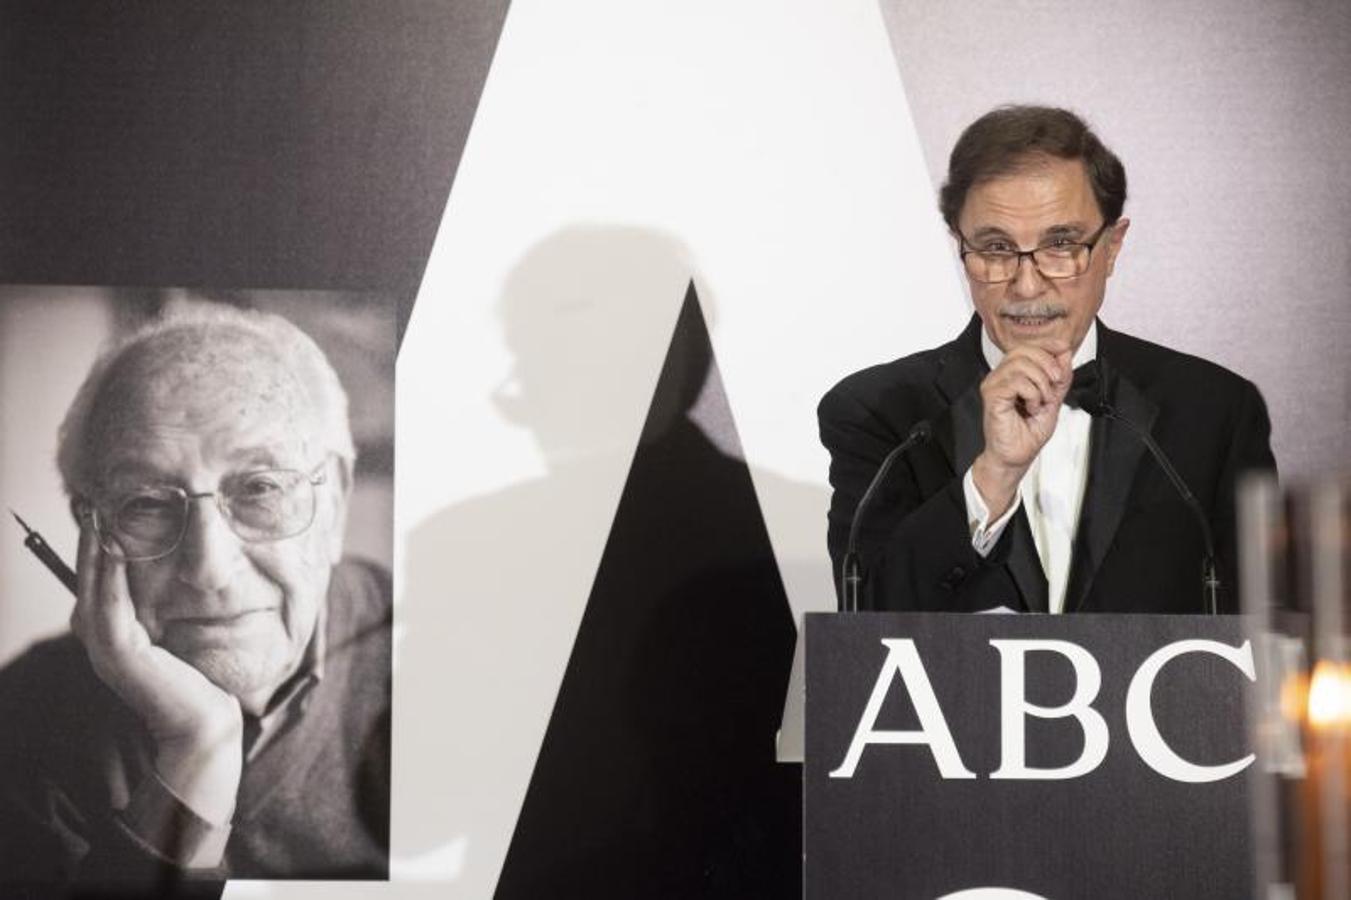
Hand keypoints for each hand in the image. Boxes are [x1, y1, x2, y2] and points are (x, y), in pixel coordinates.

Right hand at [71, 527, 241, 825]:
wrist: (206, 720)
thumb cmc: (199, 678)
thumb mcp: (179, 633)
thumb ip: (164, 609)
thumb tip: (171, 571)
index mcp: (112, 635)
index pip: (97, 581)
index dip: (96, 547)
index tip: (104, 510)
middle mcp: (101, 640)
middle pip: (86, 581)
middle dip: (88, 541)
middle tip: (91, 503)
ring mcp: (105, 649)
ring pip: (92, 589)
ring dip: (93, 551)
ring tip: (98, 517)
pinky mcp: (118, 655)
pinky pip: (107, 606)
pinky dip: (108, 575)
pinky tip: (113, 547)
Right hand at [972, 342, 1072, 517]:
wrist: (1016, 457)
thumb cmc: (1026, 433)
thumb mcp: (1053, 399)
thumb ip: (1059, 377)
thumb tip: (1064, 353)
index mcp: (1012, 374)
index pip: (1028, 346)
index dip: (1048, 345)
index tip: (1063, 350)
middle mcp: (1000, 376)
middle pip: (1024, 350)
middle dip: (1047, 364)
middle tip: (1055, 383)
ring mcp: (994, 385)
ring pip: (1021, 363)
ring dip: (1041, 383)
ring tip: (1041, 401)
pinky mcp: (992, 396)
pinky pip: (1016, 381)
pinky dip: (1032, 393)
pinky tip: (1031, 406)